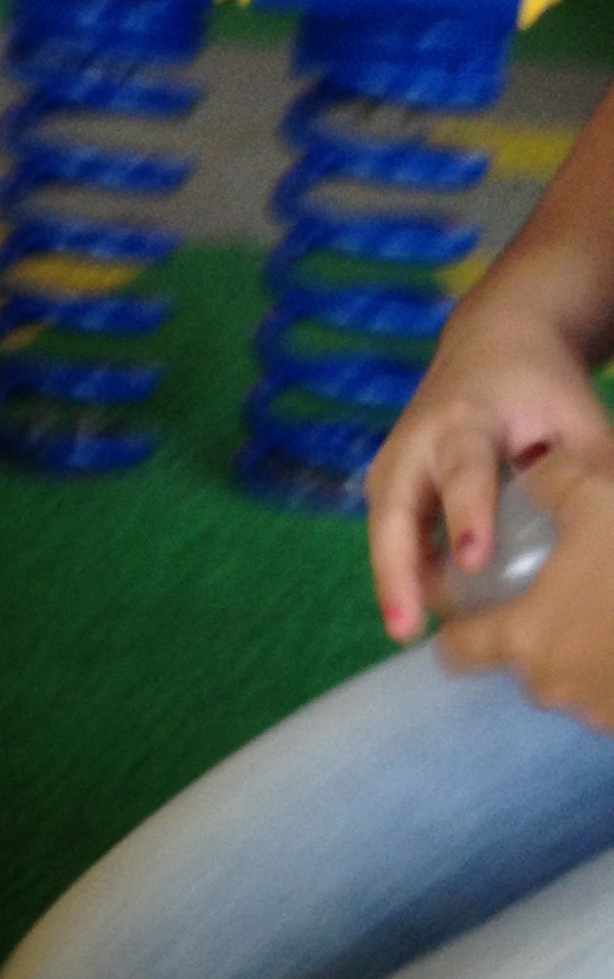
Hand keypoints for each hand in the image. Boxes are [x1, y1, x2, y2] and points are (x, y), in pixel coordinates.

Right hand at [364, 302, 612, 641]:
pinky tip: (418, 618)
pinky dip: (403, 578)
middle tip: (407, 626)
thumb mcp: (572, 411)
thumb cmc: (538, 385)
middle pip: (396, 513)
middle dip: (400, 570)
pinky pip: (393, 541)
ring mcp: (393, 470)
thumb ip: (588, 462)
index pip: (465, 471)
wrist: (492, 346)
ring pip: (386, 534)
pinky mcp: (388, 493)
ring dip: (393, 584)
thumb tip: (609, 522)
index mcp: (468, 419)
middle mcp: (416, 444)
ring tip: (407, 632)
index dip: (468, 515)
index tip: (474, 560)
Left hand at [437, 445, 613, 731]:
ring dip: (579, 648)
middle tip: (560, 591)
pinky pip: (607, 691)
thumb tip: (532, 469)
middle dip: (533, 630)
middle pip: (519, 660)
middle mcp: (547, 684)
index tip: (469, 607)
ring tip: (604, 606)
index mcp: (523, 638)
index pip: (456, 650)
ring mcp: (592, 709)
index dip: (456, 628)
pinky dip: (612, 667)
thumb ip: (555, 482)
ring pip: (568, 677)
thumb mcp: (603, 500)